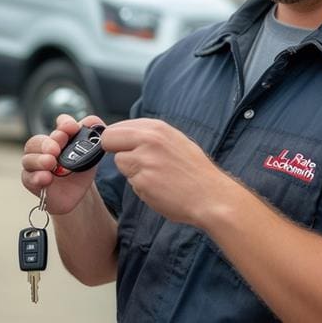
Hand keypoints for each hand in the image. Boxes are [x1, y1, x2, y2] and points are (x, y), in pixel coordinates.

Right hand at [21, 113, 105, 214]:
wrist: (78, 194)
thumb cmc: (80, 170)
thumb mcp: (92, 153)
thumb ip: (94, 136)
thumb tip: (93, 121)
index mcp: (61, 137)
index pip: (60, 124)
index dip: (65, 124)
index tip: (72, 127)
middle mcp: (45, 148)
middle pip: (37, 141)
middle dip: (47, 143)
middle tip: (56, 148)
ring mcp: (36, 165)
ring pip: (29, 159)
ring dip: (39, 160)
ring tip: (51, 163)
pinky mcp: (32, 181)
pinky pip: (28, 178)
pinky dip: (36, 177)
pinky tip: (46, 177)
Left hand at [102, 118, 232, 226]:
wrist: (212, 196)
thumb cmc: (194, 171)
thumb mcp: (174, 141)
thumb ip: (148, 135)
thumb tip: (120, 132)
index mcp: (157, 127)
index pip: (118, 127)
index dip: (117, 139)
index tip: (124, 147)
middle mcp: (149, 139)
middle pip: (109, 139)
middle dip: (115, 151)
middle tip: (135, 163)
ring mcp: (145, 160)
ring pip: (119, 162)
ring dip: (131, 171)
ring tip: (155, 177)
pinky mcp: (143, 181)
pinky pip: (131, 182)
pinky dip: (141, 187)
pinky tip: (159, 188)